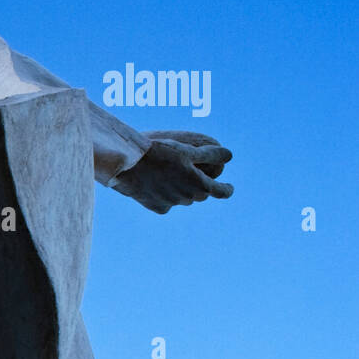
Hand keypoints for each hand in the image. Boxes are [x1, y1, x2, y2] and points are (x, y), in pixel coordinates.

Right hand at [111, 131, 233, 213]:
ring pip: (183, 198)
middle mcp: (188, 197)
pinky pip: (167, 203)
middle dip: (200, 186)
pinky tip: (157, 185)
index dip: (227, 189)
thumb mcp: (188, 150)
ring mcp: (172, 204)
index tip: (229, 187)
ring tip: (171, 175)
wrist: (129, 165)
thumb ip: (211, 154)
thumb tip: (229, 155)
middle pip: (200, 194)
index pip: (222, 191)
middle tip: (193, 174)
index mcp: (200, 184)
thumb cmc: (160, 153)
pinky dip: (166, 196)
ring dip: (182, 189)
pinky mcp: (157, 207)